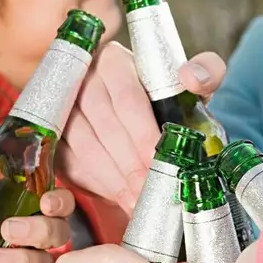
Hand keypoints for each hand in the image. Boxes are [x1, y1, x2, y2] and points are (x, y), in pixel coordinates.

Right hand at [58, 42, 227, 212]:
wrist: (138, 123)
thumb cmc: (165, 102)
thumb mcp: (188, 85)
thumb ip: (206, 72)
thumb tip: (191, 78)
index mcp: (113, 61)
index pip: (128, 99)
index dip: (145, 134)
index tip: (164, 161)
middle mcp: (82, 79)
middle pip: (106, 126)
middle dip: (131, 164)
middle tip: (151, 191)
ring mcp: (62, 109)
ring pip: (86, 147)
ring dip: (115, 179)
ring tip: (138, 201)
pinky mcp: (56, 139)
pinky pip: (73, 163)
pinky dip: (99, 185)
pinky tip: (121, 199)